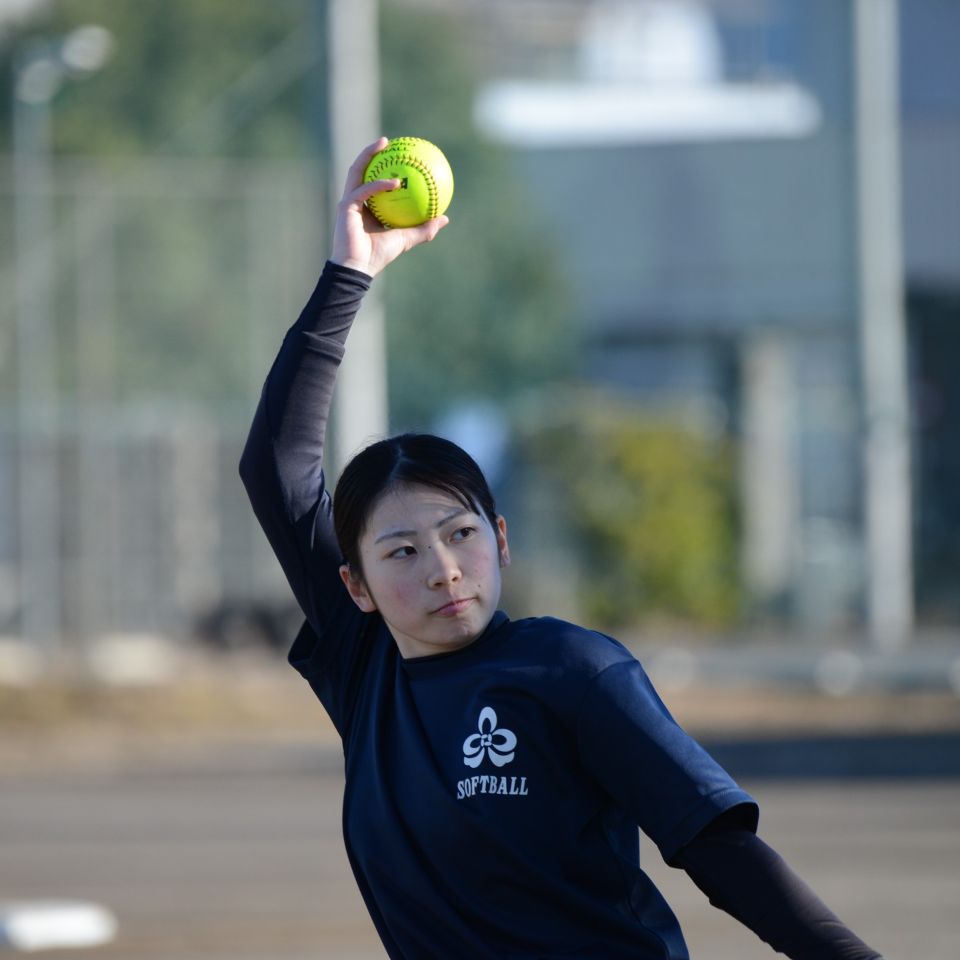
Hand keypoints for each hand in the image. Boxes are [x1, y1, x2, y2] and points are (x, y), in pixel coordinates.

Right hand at [330, 136, 448, 276]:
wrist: (359, 268)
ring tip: (384, 143)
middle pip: (362, 169)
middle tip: (390, 142)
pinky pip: (364, 190)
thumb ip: (424, 228)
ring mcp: (349, 201)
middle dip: (373, 152)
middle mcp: (356, 199)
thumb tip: (444, 218)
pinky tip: (395, 181)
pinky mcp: (346, 206)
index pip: (373, 179)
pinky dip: (379, 185)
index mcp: (367, 205)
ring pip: (358, 170)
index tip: (400, 155)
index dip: (384, 165)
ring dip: (369, 155)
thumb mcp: (407, 239)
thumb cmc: (379, 255)